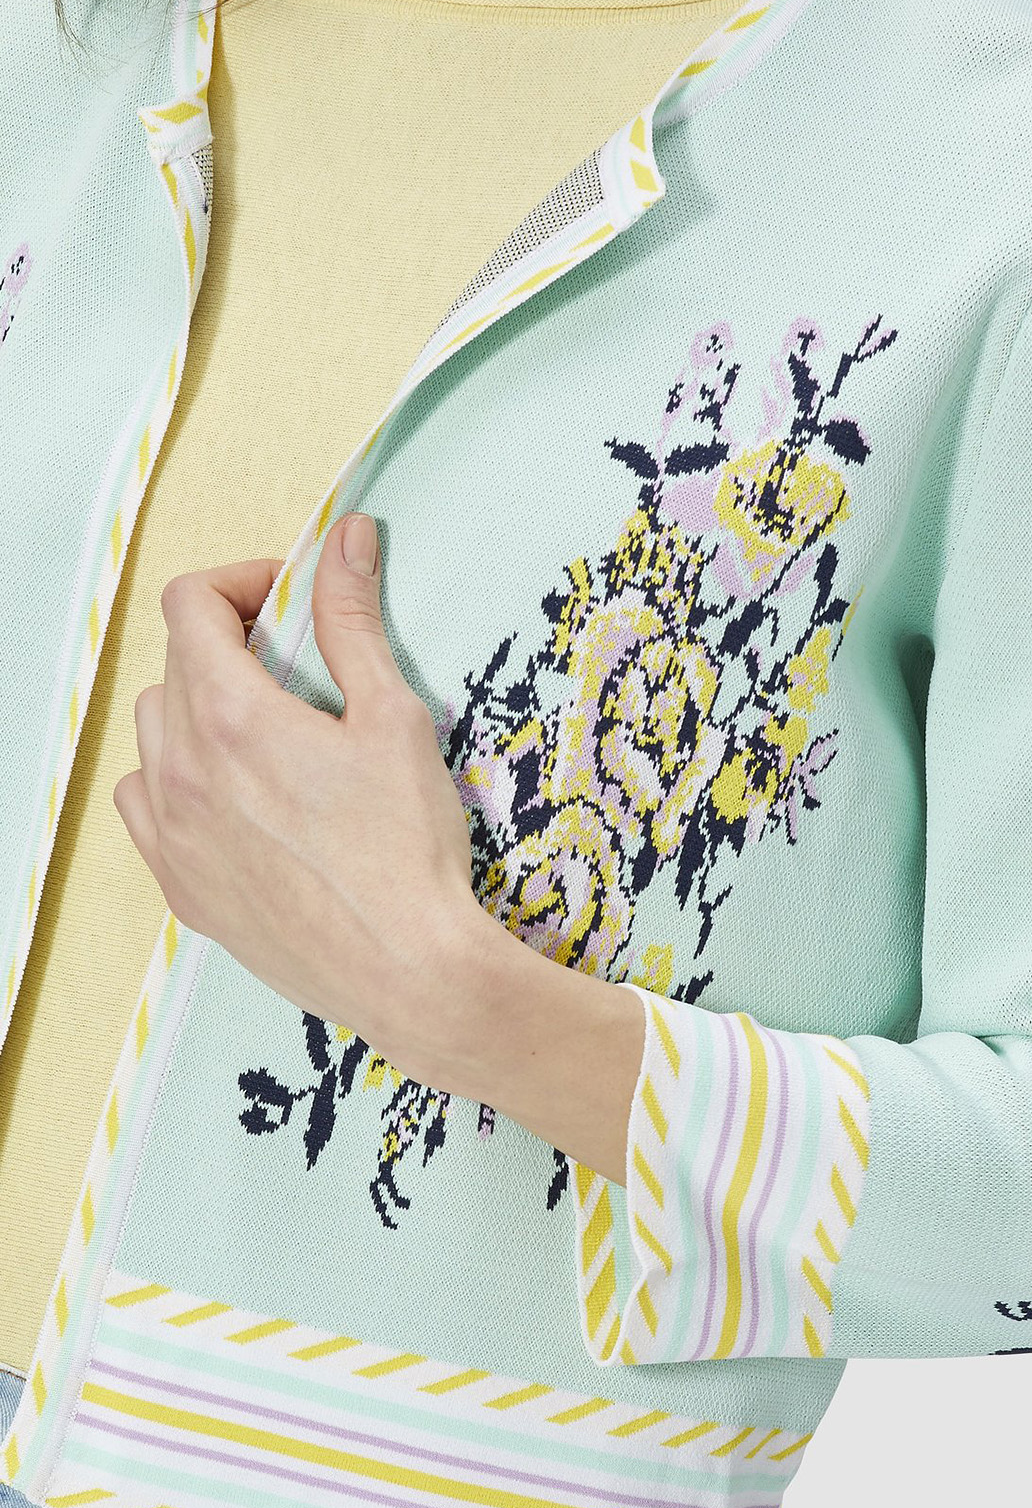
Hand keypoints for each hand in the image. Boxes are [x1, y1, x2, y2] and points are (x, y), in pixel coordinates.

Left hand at [113, 512, 485, 1083]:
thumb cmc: (408, 845)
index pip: (190, 604)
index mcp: (230, 716)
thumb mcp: (392, 716)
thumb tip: (345, 538)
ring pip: (153, 737)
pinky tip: (237, 800)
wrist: (407, 968)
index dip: (241, 583)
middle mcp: (181, 770)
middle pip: (174, 665)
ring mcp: (171, 835)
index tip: (288, 601)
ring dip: (197, 713)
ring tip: (265, 734)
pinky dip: (178, 784)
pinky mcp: (182, 888)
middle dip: (229, 645)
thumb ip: (353, 620)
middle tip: (296, 666)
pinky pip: (147, 809)